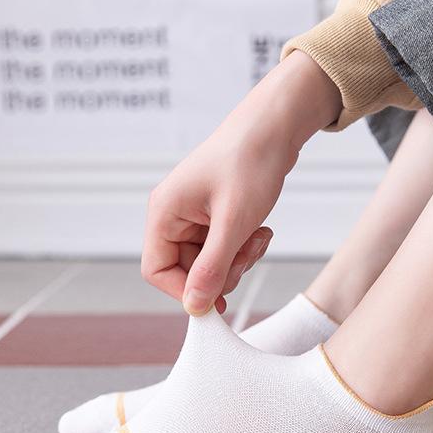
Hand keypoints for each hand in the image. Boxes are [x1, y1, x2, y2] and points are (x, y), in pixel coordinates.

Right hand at [141, 51, 341, 314]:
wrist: (275, 127)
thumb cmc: (250, 161)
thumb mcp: (234, 222)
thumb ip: (212, 267)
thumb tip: (195, 305)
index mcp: (164, 213)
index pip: (156, 271)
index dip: (185, 290)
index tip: (217, 298)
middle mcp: (173, 216)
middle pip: (186, 270)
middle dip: (221, 272)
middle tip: (248, 256)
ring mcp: (193, 216)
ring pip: (209, 263)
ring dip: (237, 260)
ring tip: (259, 237)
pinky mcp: (213, 216)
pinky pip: (223, 248)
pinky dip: (243, 248)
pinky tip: (261, 231)